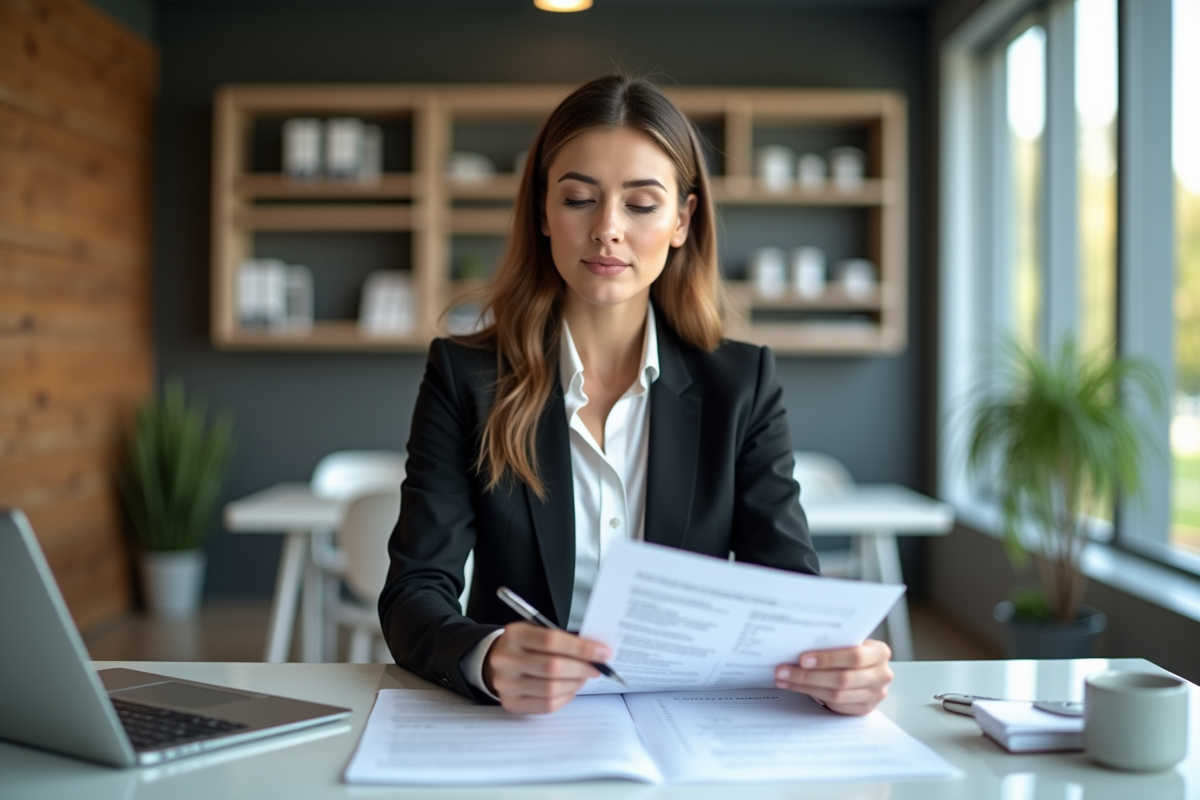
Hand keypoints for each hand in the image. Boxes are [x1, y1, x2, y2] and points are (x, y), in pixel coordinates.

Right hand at [482, 622, 609, 713]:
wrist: (497, 662)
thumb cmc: (526, 645)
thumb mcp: (538, 631)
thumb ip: (563, 639)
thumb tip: (596, 652)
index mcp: (514, 634)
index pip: (552, 641)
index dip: (581, 648)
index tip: (603, 653)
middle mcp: (506, 659)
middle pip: (552, 667)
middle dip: (581, 668)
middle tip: (596, 668)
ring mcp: (506, 684)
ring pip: (551, 689)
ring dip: (575, 684)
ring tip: (583, 677)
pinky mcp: (511, 703)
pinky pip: (547, 705)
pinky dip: (565, 697)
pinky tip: (570, 688)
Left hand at [774, 638, 892, 714]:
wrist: (867, 669)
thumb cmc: (852, 651)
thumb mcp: (850, 643)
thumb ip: (834, 643)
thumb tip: (796, 644)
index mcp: (879, 652)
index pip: (854, 656)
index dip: (828, 659)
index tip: (802, 659)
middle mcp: (881, 674)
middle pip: (843, 679)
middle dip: (809, 676)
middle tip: (784, 671)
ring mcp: (875, 694)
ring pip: (836, 694)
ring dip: (806, 686)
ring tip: (784, 679)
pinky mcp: (865, 708)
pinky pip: (836, 704)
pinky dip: (813, 695)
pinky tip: (796, 687)